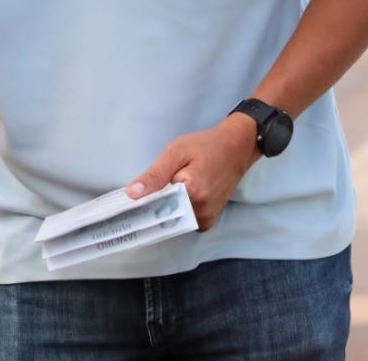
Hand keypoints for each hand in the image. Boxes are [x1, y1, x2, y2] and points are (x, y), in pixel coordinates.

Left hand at [125, 113, 259, 231]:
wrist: (236, 148)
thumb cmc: (205, 145)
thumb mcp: (176, 152)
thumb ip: (154, 175)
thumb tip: (132, 194)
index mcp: (193, 193)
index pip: (157, 207)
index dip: (142, 203)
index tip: (131, 199)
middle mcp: (202, 211)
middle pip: (165, 215)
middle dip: (156, 204)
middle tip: (153, 186)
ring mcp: (207, 218)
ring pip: (174, 219)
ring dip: (168, 207)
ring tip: (169, 187)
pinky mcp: (210, 220)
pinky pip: (185, 221)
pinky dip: (179, 210)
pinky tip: (179, 195)